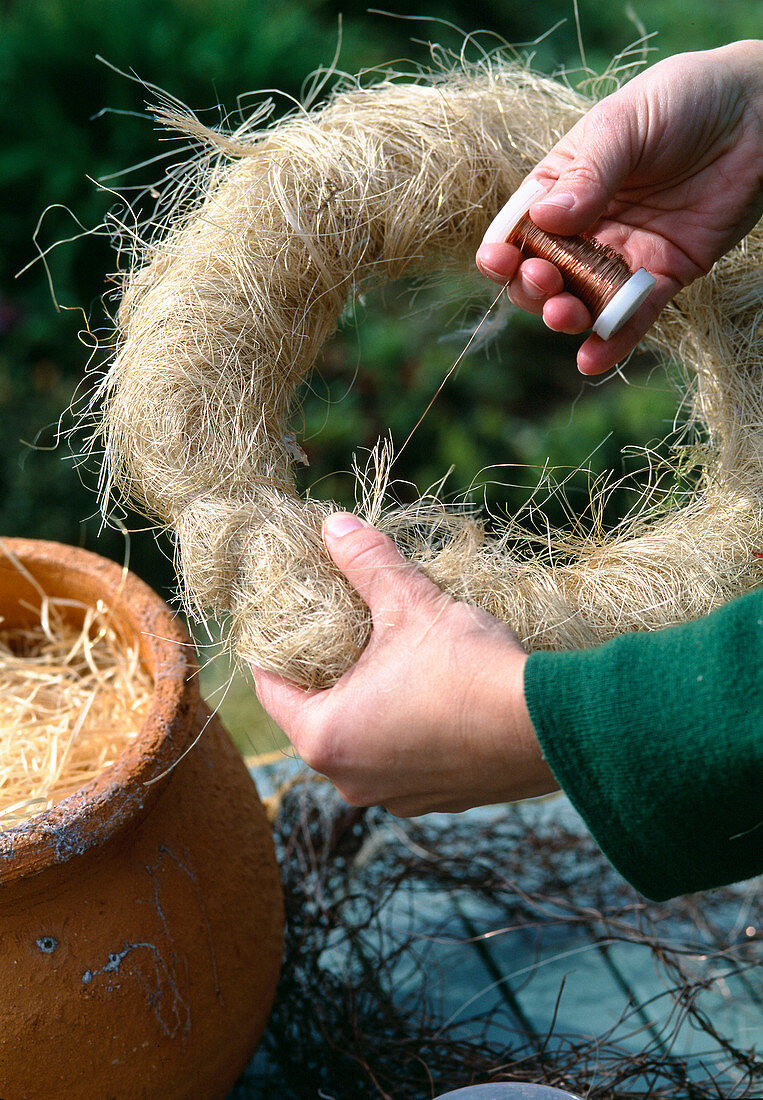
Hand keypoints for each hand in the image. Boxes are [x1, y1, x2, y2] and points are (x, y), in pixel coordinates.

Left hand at [252, 513, 556, 815]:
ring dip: (368, 699)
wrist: (551, 726)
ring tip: (388, 656)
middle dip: (327, 669)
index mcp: (324, 737)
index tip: (290, 614)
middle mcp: (349, 781)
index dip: (276, 644)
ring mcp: (393, 797)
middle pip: (315, 712)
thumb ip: (366, 563)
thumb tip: (334, 527)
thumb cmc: (468, 668)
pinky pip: (400, 758)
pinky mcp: (435, 800)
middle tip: (341, 626)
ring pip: (360, 737)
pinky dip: (403, 727)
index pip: (270, 686)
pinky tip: (429, 693)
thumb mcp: (410, 603)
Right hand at [476, 40, 762, 374]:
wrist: (759, 111)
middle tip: (543, 279)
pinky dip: (614, 341)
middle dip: (533, 286)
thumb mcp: (626, 122)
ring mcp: (623, 255)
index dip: (503, 250)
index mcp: (563, 186)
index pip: (521, 227)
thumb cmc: (684, 100)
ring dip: (566, 315)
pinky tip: (592, 359)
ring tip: (565, 314)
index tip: (498, 261)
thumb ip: (589, 172)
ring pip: (582, 300)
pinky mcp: (665, 276)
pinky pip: (634, 315)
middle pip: (544, 272)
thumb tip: (544, 219)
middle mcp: (587, 227)